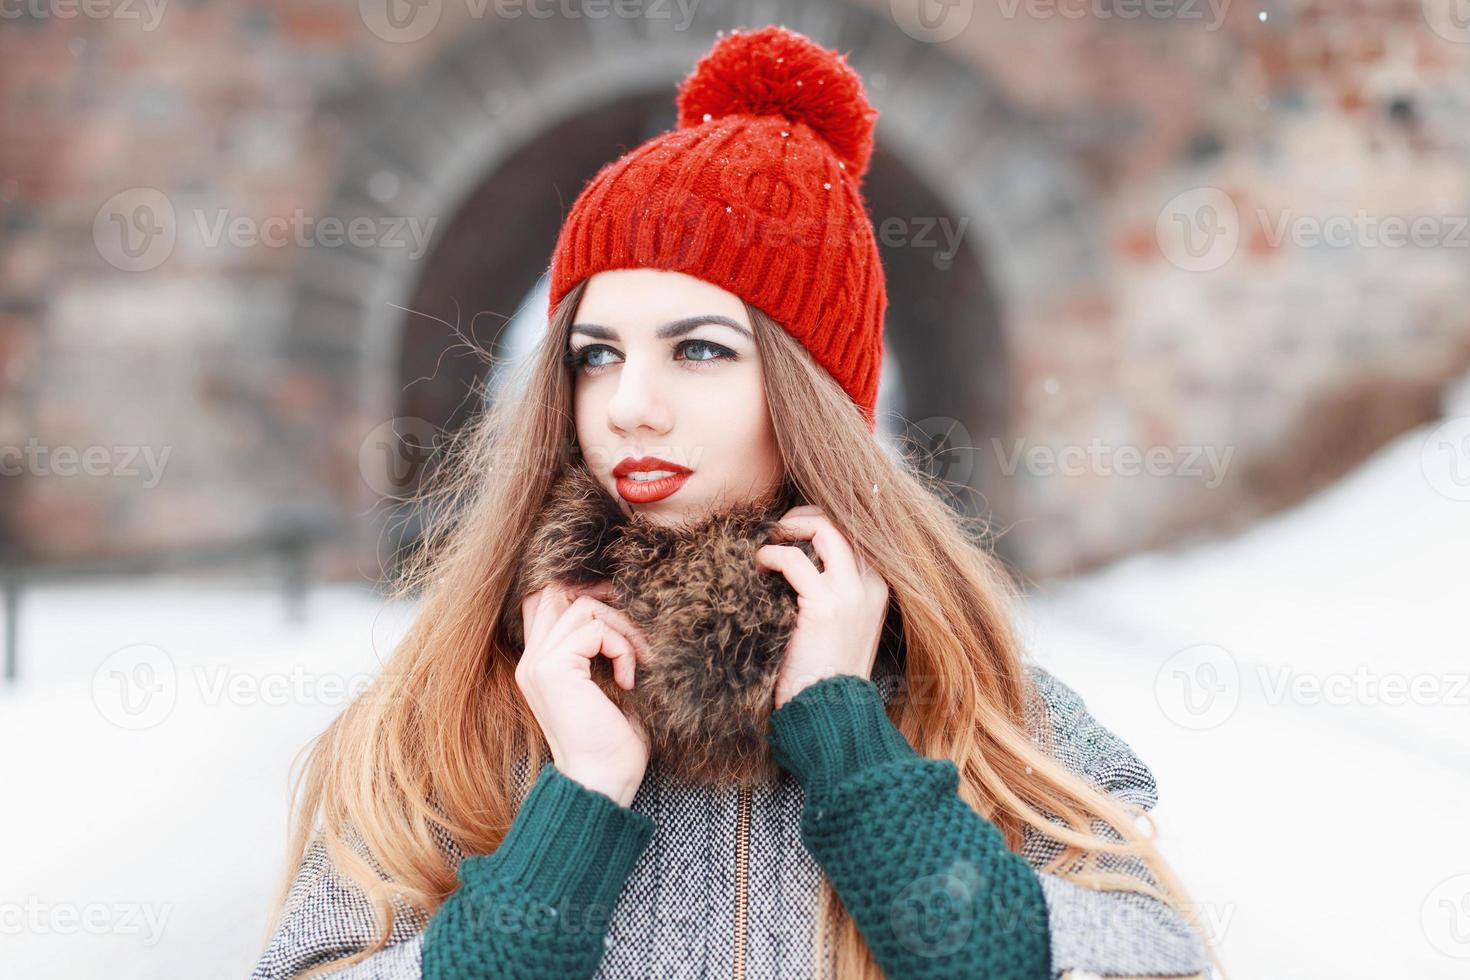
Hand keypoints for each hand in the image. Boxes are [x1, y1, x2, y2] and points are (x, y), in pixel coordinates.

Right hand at [515, 580, 651, 806]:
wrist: (604, 783)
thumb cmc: (614, 742)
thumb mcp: (608, 685)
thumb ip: (601, 649)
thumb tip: (624, 606)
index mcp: (541, 664)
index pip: (546, 602)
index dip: (583, 594)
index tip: (621, 617)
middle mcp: (531, 660)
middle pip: (555, 591)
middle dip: (602, 598)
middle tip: (631, 627)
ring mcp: (538, 663)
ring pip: (581, 606)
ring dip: (621, 627)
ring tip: (638, 661)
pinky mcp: (552, 669)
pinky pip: (594, 629)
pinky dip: (622, 647)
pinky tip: (629, 680)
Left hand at [753, 506, 891, 709]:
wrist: (831, 714)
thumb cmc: (826, 675)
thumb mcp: (840, 627)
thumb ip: (832, 594)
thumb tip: (801, 562)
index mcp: (878, 589)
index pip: (854, 533)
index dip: (820, 523)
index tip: (792, 532)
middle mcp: (870, 585)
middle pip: (842, 522)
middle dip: (805, 516)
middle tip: (778, 529)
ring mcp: (851, 593)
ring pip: (824, 528)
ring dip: (790, 526)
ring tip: (768, 541)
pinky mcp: (825, 605)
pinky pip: (794, 559)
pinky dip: (772, 555)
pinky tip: (760, 565)